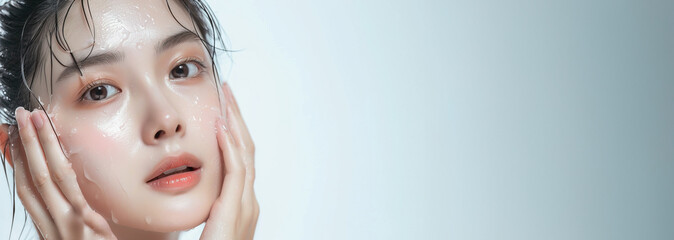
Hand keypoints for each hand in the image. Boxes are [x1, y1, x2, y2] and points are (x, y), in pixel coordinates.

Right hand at [11, 108, 116, 239]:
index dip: (19, 162)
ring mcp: (66, 226)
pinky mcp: (83, 227)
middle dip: (25, 145)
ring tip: (34, 121)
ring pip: (46, 180)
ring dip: (38, 147)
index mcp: (51, 228)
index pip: (29, 189)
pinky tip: (54, 148)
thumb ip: (76, 219)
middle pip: (32, 179)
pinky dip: (58, 169)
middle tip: (22, 117)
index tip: (15, 137)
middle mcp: (53, 227)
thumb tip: (74, 198)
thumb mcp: (86, 238)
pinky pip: (69, 192)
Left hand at [200, 83, 258, 239]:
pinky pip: (237, 172)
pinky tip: (222, 128)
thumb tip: (175, 190)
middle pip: (246, 150)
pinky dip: (231, 147)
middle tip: (227, 93)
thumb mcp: (201, 227)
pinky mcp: (237, 211)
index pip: (238, 159)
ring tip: (225, 100)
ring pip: (244, 155)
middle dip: (237, 119)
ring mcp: (246, 206)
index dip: (232, 131)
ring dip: (236, 125)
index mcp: (238, 205)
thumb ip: (198, 208)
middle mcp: (247, 202)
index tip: (221, 108)